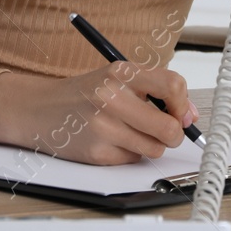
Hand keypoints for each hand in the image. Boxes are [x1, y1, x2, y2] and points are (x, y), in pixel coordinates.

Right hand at [0, 64, 197, 165]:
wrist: (39, 109)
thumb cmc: (85, 94)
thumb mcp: (117, 79)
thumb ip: (156, 91)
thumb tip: (190, 116)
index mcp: (121, 71)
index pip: (173, 85)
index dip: (183, 104)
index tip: (180, 112)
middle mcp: (112, 96)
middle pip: (169, 127)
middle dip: (173, 134)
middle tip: (163, 130)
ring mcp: (104, 125)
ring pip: (155, 148)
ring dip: (149, 145)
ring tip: (129, 132)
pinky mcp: (97, 151)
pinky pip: (133, 159)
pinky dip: (128, 154)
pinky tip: (111, 141)